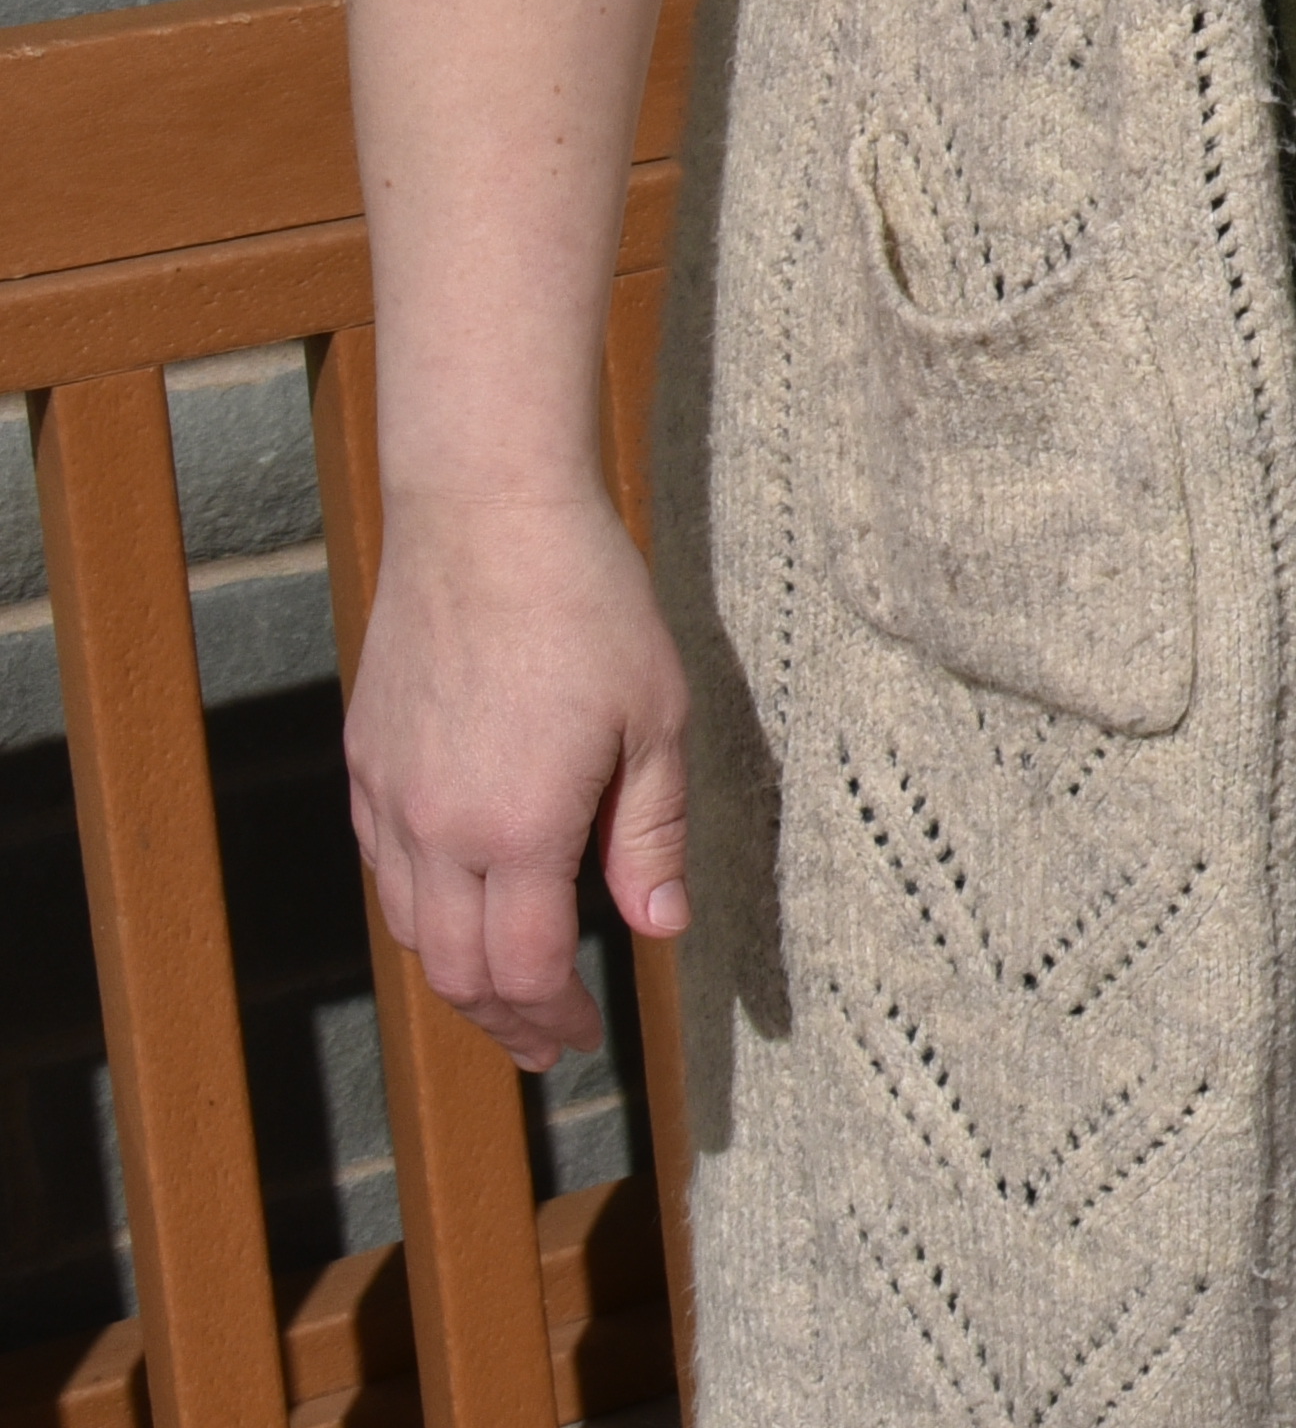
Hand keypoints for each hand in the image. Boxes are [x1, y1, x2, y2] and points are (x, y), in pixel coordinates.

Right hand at [344, 484, 690, 1069]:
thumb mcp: (655, 722)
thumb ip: (651, 836)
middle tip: (548, 1044)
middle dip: (505, 1019)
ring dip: (458, 976)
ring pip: (410, 927)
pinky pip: (384, 869)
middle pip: (458, 969)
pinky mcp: (366, 763)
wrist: (487, 521)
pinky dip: (420, 914)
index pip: (526, 968)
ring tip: (506, 998)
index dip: (556, 1016)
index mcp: (519, 828)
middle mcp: (438, 828)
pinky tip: (458, 914)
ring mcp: (390, 797)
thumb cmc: (590, 609)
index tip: (586, 1037)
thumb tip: (660, 929)